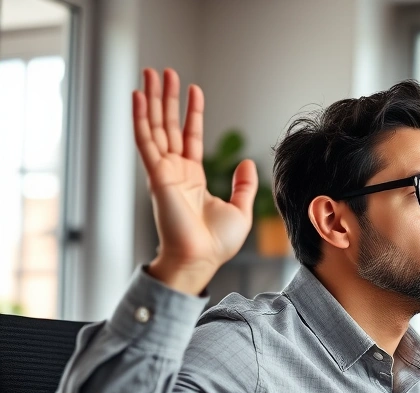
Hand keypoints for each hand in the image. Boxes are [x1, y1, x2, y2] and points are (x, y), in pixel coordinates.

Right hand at [134, 68, 256, 294]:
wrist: (201, 259)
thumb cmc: (216, 243)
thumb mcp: (240, 209)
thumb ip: (243, 184)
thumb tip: (246, 161)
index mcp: (193, 178)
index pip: (190, 137)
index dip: (191, 113)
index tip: (193, 89)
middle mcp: (175, 171)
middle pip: (168, 126)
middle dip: (166, 98)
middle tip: (164, 71)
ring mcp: (164, 172)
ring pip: (155, 127)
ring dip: (152, 99)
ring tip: (151, 72)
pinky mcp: (156, 175)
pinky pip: (146, 141)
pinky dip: (140, 118)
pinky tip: (138, 96)